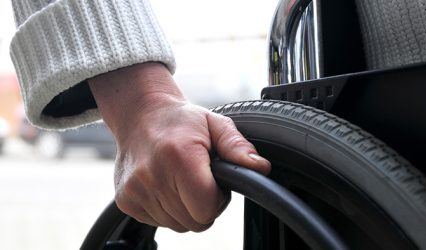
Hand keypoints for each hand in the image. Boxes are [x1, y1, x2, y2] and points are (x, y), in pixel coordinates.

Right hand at [88, 62, 270, 231]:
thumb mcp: (216, 124)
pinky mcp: (125, 200)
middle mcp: (152, 175)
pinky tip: (166, 185)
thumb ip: (238, 147)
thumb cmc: (182, 121)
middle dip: (204, 205)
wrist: (141, 115)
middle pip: (194, 221)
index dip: (217, 199)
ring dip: (186, 209)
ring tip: (182, 180)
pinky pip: (158, 222)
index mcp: (179, 156)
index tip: (215, 181)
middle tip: (200, 179)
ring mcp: (135, 190)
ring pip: (177, 225)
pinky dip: (167, 209)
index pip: (206, 208)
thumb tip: (260, 167)